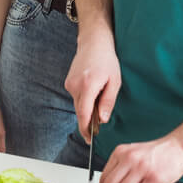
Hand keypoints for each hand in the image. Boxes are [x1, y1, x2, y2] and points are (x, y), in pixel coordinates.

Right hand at [64, 27, 120, 141]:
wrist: (94, 42)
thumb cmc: (107, 60)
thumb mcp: (114, 81)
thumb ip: (108, 101)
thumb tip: (103, 120)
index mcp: (88, 86)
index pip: (84, 114)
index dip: (86, 129)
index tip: (89, 140)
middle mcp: (75, 86)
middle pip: (80, 111)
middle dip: (88, 121)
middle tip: (96, 130)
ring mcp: (69, 84)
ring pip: (78, 104)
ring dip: (87, 107)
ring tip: (100, 98)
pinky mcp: (68, 82)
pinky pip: (76, 96)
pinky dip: (84, 99)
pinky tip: (93, 91)